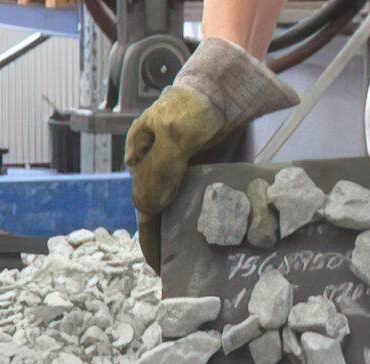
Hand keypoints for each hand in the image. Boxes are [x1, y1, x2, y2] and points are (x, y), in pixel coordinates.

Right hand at [125, 86, 223, 272]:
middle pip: (166, 217)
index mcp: (143, 166)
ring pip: (185, 212)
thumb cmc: (193, 106)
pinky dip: (213, 218)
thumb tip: (149, 207)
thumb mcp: (174, 134)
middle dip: (174, 244)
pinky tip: (227, 234)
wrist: (224, 85)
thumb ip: (161, 169)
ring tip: (209, 260)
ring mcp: (185, 174)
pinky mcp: (207, 173)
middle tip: (190, 272)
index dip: (152, 243)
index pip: (145, 213)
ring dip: (194, 234)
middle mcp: (162, 174)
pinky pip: (207, 202)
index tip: (163, 271)